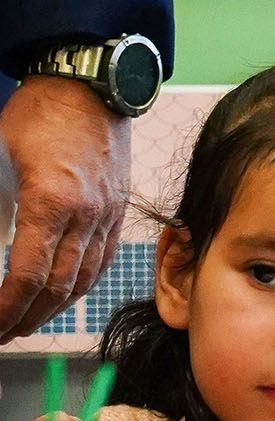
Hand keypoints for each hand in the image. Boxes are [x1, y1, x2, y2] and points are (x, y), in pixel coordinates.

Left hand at [0, 76, 129, 341]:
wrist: (92, 86)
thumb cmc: (40, 113)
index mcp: (52, 201)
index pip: (29, 274)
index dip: (7, 308)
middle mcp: (87, 215)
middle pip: (60, 287)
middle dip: (27, 319)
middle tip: (2, 335)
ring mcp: (107, 215)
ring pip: (84, 279)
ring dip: (54, 309)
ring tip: (28, 322)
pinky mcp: (117, 210)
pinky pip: (102, 261)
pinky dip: (81, 286)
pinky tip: (64, 295)